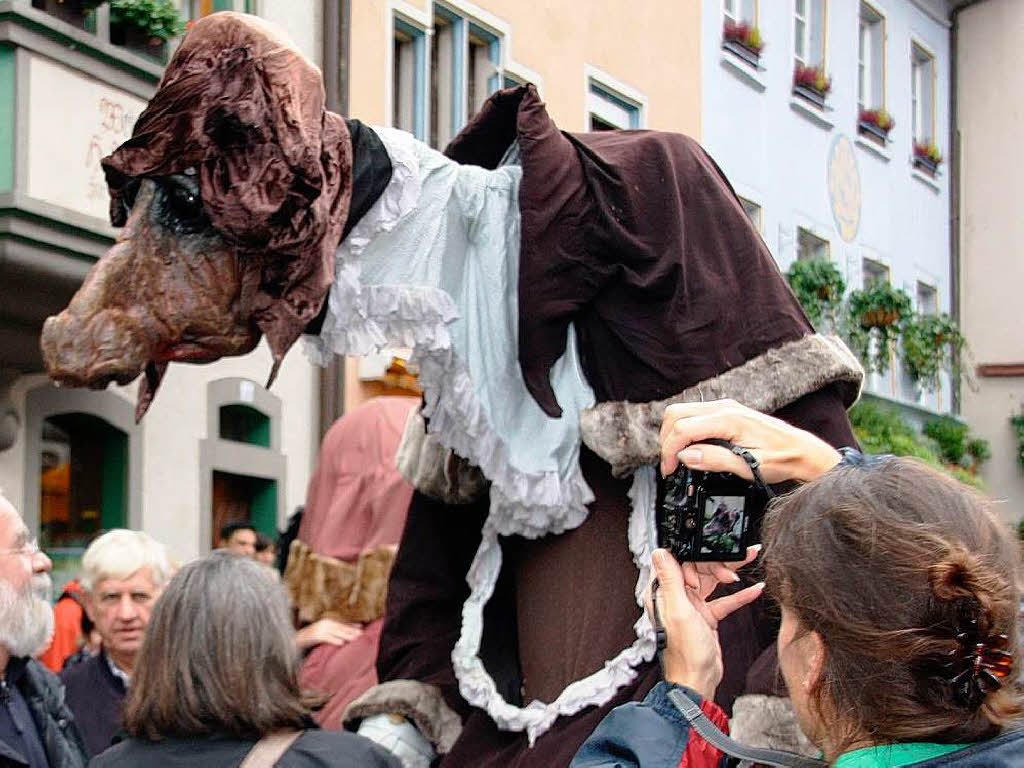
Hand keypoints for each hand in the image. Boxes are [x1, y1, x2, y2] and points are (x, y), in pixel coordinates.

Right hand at [295, 618, 363, 650]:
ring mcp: (320, 629)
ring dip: (346, 635)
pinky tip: (341, 643)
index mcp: (328, 621)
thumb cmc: (312, 637)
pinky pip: (327, 638)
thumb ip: (333, 632)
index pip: (342, 623)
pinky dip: (334, 640)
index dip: (352, 625)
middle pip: (341, 627)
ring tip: (354, 639)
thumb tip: (345, 636)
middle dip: (351, 630)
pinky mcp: (316, 635)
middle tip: (361, 634)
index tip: (361, 627)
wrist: (296, 639)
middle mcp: (325, 623)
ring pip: (336, 632)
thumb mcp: (323, 632)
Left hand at [646, 547, 763, 699]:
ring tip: (750, 558)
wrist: (698, 680)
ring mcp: (692, 606)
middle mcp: (675, 596)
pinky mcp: (706, 616)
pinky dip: (740, 595)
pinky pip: (724, 600)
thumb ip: (670, 581)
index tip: (711, 561)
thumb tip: (659, 552)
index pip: (678, 561)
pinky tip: (755, 588)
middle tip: (740, 558)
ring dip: (731, 571)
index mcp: (662, 592)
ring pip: (712, 581)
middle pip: (698, 568)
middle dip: (719, 561)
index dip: (696, 558)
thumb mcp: (678, 611)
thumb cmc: (685, 653)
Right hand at [659, 399, 840, 483]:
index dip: (670, 450)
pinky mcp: (726, 412)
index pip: (683, 428)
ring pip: (682, 413)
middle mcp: (725, 407)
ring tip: (679, 458)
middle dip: (666, 440)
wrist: (802, 451)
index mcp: (729, 419)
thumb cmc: (782, 459)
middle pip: (676, 414)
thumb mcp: (748, 466)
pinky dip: (685, 431)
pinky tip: (693, 449)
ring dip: (674, 435)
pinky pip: (695, 416)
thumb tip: (686, 456)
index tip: (670, 470)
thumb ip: (715, 460)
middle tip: (671, 465)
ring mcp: (725, 407)